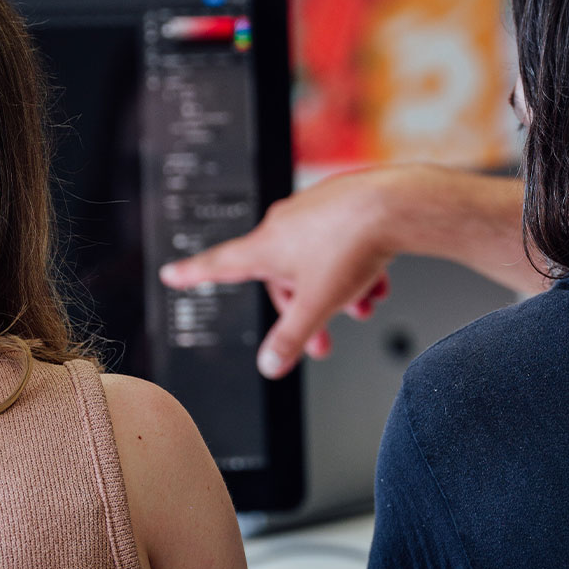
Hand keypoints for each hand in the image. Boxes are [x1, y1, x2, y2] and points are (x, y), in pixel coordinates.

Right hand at [161, 169, 403, 377]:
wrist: (397, 205)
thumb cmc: (353, 245)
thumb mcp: (316, 305)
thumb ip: (292, 338)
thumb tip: (269, 365)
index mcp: (265, 246)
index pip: (218, 264)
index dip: (192, 274)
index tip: (172, 274)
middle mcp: (283, 223)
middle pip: (282, 278)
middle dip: (304, 311)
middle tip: (323, 342)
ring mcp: (313, 210)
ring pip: (317, 263)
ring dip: (337, 291)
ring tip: (364, 305)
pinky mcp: (341, 203)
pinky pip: (339, 244)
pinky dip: (354, 266)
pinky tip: (377, 282)